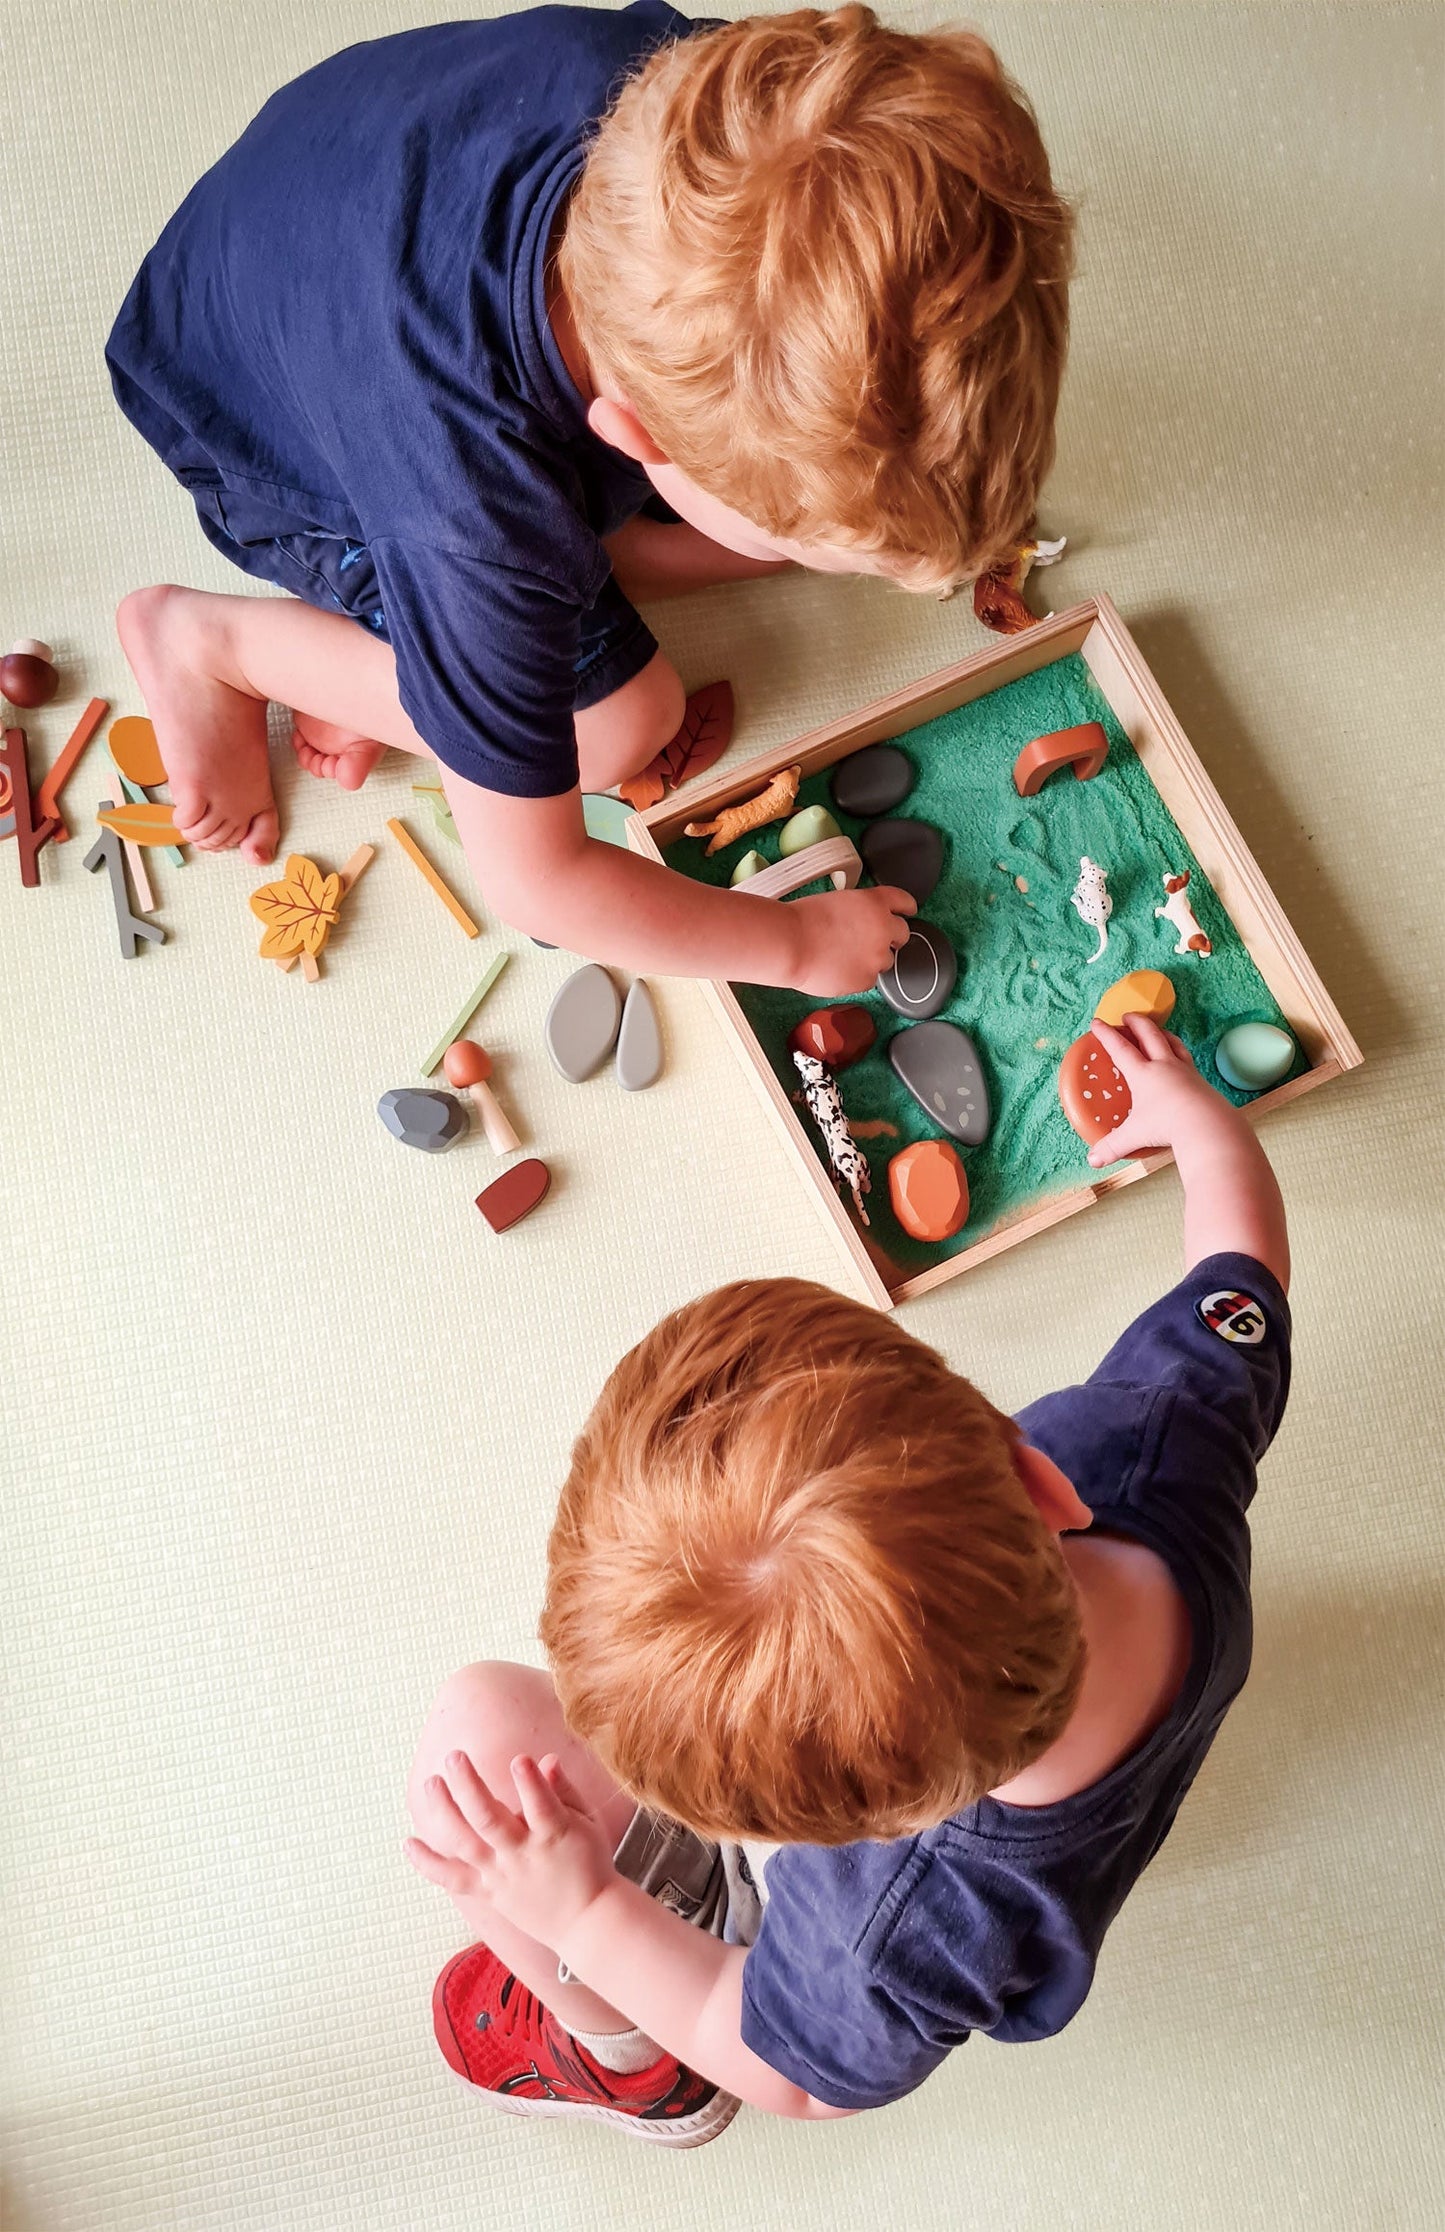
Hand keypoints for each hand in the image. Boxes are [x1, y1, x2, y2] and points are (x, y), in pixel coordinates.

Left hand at [405, 1750, 618, 1945]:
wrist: (587, 1920)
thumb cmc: (589, 1863)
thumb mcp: (587, 1823)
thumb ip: (564, 1790)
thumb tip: (546, 1759)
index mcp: (554, 1834)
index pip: (541, 1805)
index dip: (529, 1782)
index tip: (519, 1759)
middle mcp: (523, 1855)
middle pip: (489, 1820)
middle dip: (469, 1786)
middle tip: (454, 1756)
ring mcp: (502, 1875)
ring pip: (466, 1843)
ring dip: (445, 1813)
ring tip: (431, 1783)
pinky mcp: (489, 1892)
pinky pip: (453, 1879)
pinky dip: (428, 1864)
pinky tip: (408, 1842)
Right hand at [788, 884, 916, 994]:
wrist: (791, 945)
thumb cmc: (802, 921)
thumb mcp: (838, 901)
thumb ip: (860, 910)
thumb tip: (863, 922)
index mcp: (876, 902)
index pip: (905, 902)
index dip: (907, 908)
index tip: (908, 911)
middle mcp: (883, 928)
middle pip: (902, 934)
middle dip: (891, 937)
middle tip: (872, 939)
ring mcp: (878, 956)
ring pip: (887, 960)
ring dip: (873, 958)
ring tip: (846, 956)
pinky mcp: (867, 979)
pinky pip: (870, 979)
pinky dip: (858, 975)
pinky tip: (839, 968)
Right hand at [1087, 1015, 1246, 1167]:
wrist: (1208, 1126)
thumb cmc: (1169, 1127)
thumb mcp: (1135, 1137)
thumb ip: (1112, 1147)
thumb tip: (1092, 1160)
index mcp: (1143, 1074)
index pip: (1120, 1048)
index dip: (1107, 1034)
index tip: (1098, 1022)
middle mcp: (1164, 1066)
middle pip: (1149, 1034)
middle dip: (1136, 1022)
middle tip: (1128, 1016)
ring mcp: (1185, 1070)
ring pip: (1172, 1042)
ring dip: (1162, 1032)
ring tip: (1156, 1030)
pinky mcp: (1200, 1080)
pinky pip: (1187, 1058)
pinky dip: (1179, 1052)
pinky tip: (1178, 1059)